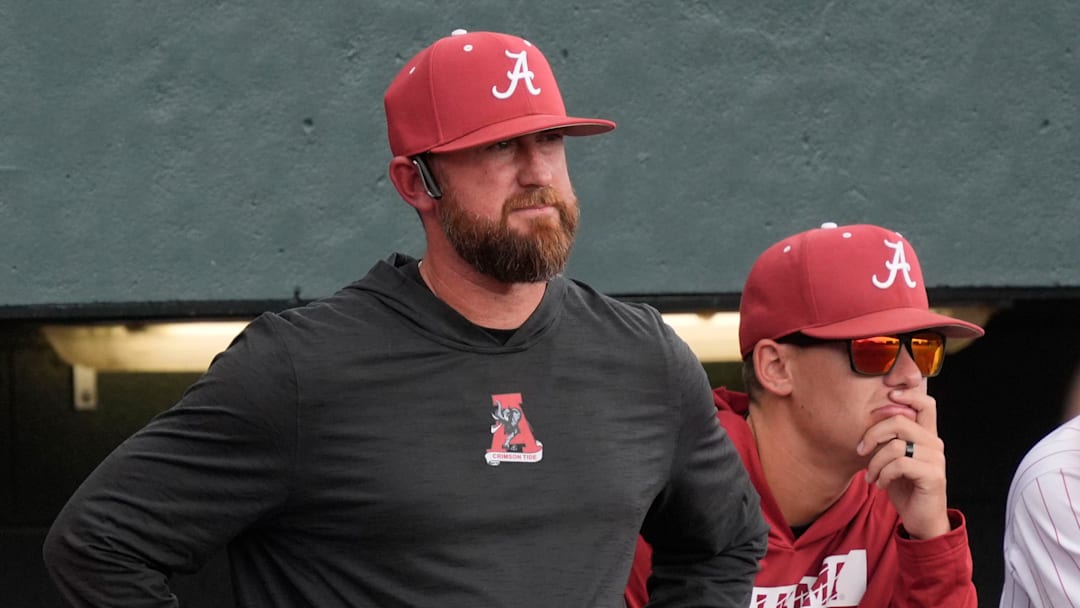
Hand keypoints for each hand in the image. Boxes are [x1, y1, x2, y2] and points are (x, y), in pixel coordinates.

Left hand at [856, 389, 950, 538]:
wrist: (920, 519)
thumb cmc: (904, 486)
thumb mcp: (892, 459)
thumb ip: (888, 439)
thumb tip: (868, 417)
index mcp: (926, 435)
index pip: (926, 404)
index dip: (908, 394)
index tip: (889, 394)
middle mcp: (934, 443)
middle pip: (900, 422)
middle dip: (873, 435)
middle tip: (861, 451)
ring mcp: (936, 459)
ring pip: (895, 445)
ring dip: (875, 462)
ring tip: (872, 476)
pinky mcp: (933, 475)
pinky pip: (900, 464)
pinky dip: (884, 474)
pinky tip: (881, 484)